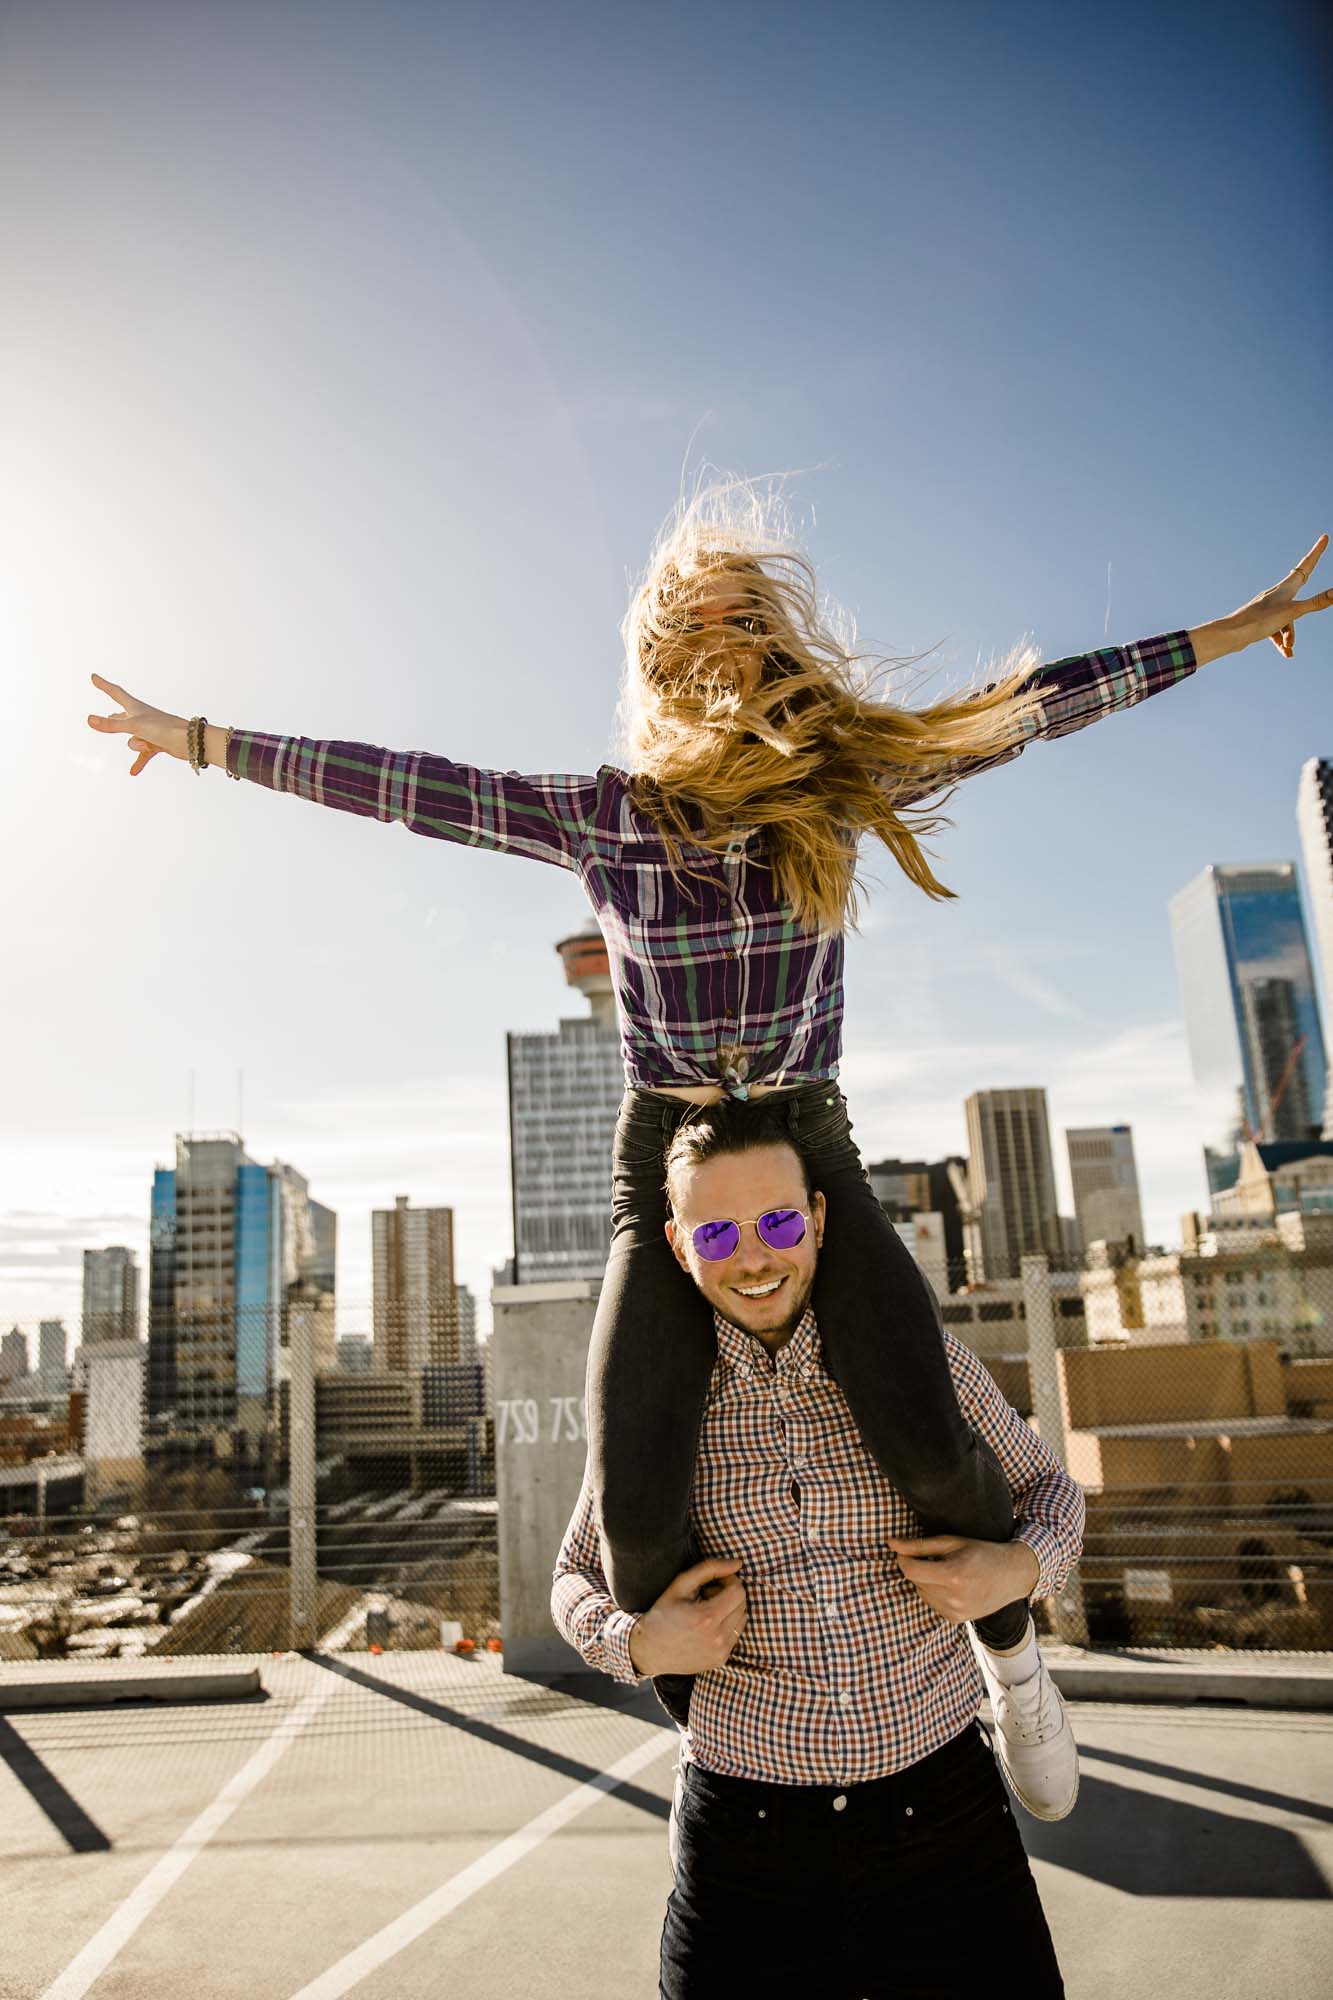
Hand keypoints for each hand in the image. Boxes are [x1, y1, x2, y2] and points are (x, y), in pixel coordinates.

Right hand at [86, 675, 188, 775]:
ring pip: (132, 740)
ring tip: (148, 745)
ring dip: (138, 746)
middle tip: (108, 717)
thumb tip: (89, 719)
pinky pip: (143, 754)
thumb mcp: (134, 726)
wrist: (189, 741)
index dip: (103, 685)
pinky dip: (139, 762)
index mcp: (135, 707)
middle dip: (114, 720)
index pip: (115, 693)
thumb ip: (111, 725)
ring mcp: (149, 731)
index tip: (94, 677)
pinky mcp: (156, 743)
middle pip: (121, 718)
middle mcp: (141, 717)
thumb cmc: (164, 728)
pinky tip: (133, 772)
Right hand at [627, 1555, 747, 1677]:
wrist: (649, 1649)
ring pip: (742, 1619)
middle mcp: (718, 1638)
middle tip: (707, 1595)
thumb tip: (738, 1563)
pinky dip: (727, 1626)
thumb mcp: (681, 1584)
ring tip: (707, 1611)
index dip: (728, 1581)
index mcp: (707, 1617)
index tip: (713, 1582)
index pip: (738, 1591)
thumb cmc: (663, 1613)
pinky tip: (707, 1626)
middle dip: (729, 1594)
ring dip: (730, 1610)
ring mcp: (721, 1651)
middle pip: (742, 1604)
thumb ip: (710, 1568)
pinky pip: (736, 1635)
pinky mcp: (721, 1659)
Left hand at [888, 1534, 1039, 1624]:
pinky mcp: (956, 1620)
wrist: (1011, 1575)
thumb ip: (918, 1545)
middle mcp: (954, 1598)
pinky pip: (932, 1604)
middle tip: (939, 1559)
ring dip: (927, 1581)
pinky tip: (954, 1585)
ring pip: (922, 1593)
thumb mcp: (951, 1542)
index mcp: (953, 1575)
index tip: (906, 1550)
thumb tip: (890, 1543)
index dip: (904, 1559)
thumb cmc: (981, 1552)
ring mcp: (956, 1612)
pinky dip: (936, 1593)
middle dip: (920, 1568)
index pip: (910, 1570)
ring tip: (949, 1571)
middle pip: (916, 1581)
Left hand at [1223, 533, 1331, 658]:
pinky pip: (1277, 629)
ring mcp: (1269, 607)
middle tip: (1319, 553)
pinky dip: (1282, 640)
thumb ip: (1315, 603)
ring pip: (1289, 617)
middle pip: (1300, 587)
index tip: (1324, 537)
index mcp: (1286, 587)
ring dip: (1291, 633)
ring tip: (1288, 649)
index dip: (1317, 552)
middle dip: (1310, 582)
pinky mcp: (1262, 621)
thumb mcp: (1292, 613)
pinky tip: (1286, 654)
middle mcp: (1277, 594)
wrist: (1231, 635)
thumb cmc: (1260, 621)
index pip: (1306, 565)